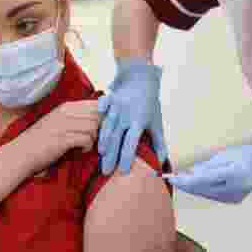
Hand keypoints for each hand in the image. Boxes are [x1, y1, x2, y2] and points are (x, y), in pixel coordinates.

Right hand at [26, 100, 101, 170]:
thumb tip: (100, 118)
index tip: (103, 127)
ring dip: (95, 138)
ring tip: (87, 145)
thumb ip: (76, 117)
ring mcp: (64, 125)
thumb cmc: (41, 140)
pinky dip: (88, 146)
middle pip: (98, 114)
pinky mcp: (63, 139)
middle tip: (97, 138)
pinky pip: (87, 139)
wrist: (21, 153)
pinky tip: (82, 150)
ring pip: (94, 126)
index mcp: (66, 107)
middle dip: (102, 128)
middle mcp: (66, 112)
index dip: (105, 115)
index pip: (96, 104)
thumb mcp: (58, 122)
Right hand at [96, 58, 166, 174]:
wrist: (142, 79)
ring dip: (103, 141)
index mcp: (139, 121)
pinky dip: (97, 118)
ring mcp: (116, 105)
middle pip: (116, 138)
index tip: (123, 171)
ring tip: (100, 156)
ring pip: (107, 126)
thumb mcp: (156, 123)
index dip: (126, 157)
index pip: (131, 143)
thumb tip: (160, 163)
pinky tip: (91, 130)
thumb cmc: (150, 104)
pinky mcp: (109, 98)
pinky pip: (101, 108)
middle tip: (106, 172)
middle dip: (111, 156)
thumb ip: (158, 143)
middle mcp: (127, 114)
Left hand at [163, 143, 251, 203]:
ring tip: (181, 178)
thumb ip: (207, 166)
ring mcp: (234, 197)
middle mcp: (233, 189)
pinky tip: (196, 183)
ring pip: (206, 194)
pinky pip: (213, 196)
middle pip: (202, 190)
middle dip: (185, 184)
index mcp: (232, 174)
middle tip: (171, 177)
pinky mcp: (233, 200)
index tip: (170, 177)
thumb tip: (189, 173)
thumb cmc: (246, 154)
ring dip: (193, 187)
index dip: (183, 180)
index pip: (201, 180)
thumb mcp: (225, 154)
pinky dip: (203, 189)